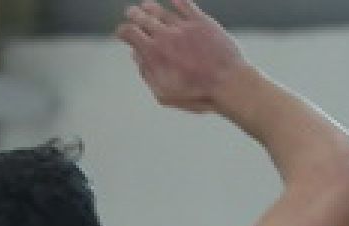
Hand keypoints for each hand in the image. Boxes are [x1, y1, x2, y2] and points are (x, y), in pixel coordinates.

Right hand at [116, 0, 248, 114]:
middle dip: (134, 14)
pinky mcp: (202, 22)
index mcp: (154, 53)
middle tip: (131, 12)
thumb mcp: (164, 93)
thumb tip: (137, 57)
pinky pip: (187, 6)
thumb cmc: (196, 94)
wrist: (227, 83)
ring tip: (146, 5)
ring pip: (162, 10)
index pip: (130, 33)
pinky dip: (178, 1)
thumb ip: (147, 73)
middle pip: (143, 17)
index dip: (122, 31)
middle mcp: (166, 35)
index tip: (121, 32)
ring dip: (151, 7)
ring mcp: (184, 26)